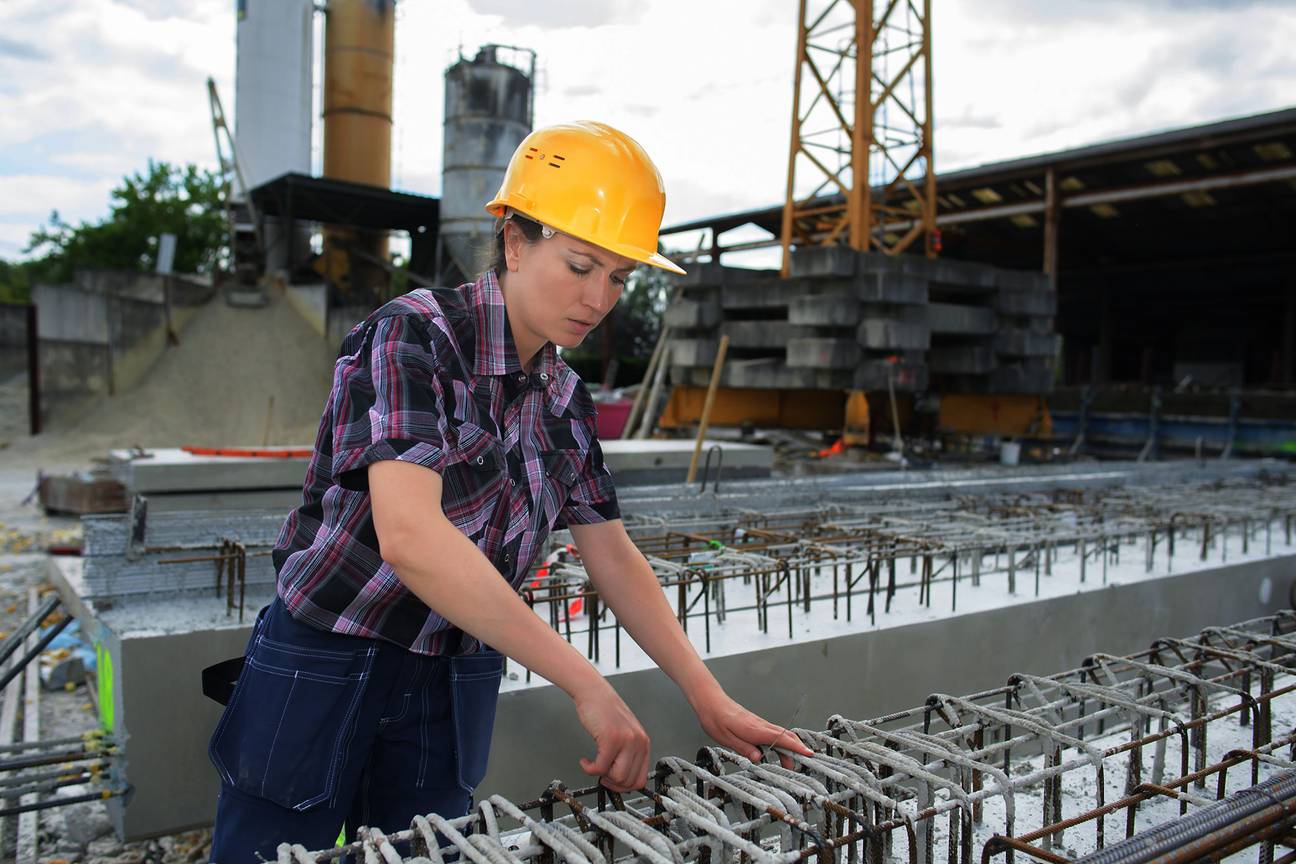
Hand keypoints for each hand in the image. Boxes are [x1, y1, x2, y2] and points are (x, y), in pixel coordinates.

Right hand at [573, 681, 650, 791]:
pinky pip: (600, 767)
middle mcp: (638, 742)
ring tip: (594, 766)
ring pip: (617, 777)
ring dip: (601, 776)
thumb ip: (628, 754)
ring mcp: (626, 741)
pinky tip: (585, 761)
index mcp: (643, 743)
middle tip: (600, 775)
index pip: (640, 779)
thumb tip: (622, 779)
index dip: (624, 787)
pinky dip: (589, 768)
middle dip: (611, 783)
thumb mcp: (625, 734)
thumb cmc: (605, 712)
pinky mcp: (611, 739)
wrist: (594, 692)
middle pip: (628, 781)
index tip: (612, 783)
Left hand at [693, 692, 814, 768]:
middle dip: (797, 750)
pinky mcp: (756, 724)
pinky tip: (778, 750)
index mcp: (754, 729)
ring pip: (781, 734)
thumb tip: (758, 758)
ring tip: (789, 762)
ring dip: (789, 747)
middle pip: (785, 736)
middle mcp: (760, 725)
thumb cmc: (715, 719)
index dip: (796, 747)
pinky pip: (773, 733)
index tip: (808, 754)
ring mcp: (759, 723)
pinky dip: (781, 742)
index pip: (780, 739)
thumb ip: (744, 748)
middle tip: (803, 763)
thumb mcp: (725, 738)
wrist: (710, 702)